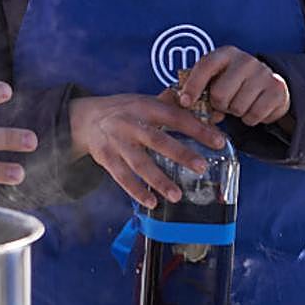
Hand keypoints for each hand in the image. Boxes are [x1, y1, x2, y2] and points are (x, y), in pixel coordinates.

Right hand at [69, 93, 226, 208]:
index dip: (197, 128)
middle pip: (157, 140)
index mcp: (144, 107)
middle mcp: (130, 124)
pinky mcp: (106, 158)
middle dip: (180, 154)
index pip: (174, 116)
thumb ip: (169, 104)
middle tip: (201, 167)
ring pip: (139, 163)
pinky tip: (151, 203)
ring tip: (176, 195)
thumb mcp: (143, 101)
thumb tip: (202, 105)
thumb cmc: (123, 110)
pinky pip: (122, 177)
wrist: (85, 118)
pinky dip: (136, 190)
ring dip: (158, 180)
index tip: (218, 141)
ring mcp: (117, 142)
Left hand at [179, 46, 290, 127]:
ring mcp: (263, 73)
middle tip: (224, 103)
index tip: (185, 102)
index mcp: (225, 53)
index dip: (193, 86)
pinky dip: (249, 119)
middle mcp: (245, 60)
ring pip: (237, 108)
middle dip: (218, 105)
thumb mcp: (216, 77)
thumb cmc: (232, 82)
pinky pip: (254, 115)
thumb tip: (187, 104)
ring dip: (235, 112)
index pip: (205, 67)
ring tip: (239, 103)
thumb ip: (200, 88)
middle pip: (220, 94)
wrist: (267, 83)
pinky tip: (252, 108)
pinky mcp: (277, 90)